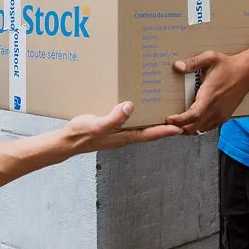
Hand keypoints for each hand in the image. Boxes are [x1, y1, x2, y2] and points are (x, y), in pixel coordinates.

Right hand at [63, 102, 183, 153]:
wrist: (67, 141)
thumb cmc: (82, 135)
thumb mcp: (98, 125)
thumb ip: (114, 118)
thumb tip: (131, 107)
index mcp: (125, 137)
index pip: (151, 134)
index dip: (166, 131)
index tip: (181, 128)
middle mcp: (125, 135)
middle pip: (150, 132)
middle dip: (165, 127)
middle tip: (179, 120)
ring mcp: (118, 132)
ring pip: (141, 127)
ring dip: (153, 122)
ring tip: (164, 112)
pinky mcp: (112, 127)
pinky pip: (130, 122)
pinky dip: (139, 116)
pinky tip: (138, 108)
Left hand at [165, 51, 248, 134]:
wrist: (247, 72)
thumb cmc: (228, 65)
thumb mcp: (210, 58)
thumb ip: (193, 62)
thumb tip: (177, 66)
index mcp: (209, 95)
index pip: (193, 115)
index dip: (180, 120)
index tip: (169, 119)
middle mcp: (215, 108)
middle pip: (194, 127)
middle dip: (180, 127)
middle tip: (168, 123)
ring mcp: (220, 114)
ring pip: (201, 129)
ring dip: (188, 128)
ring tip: (177, 122)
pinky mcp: (224, 116)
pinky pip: (208, 127)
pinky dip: (198, 127)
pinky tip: (192, 121)